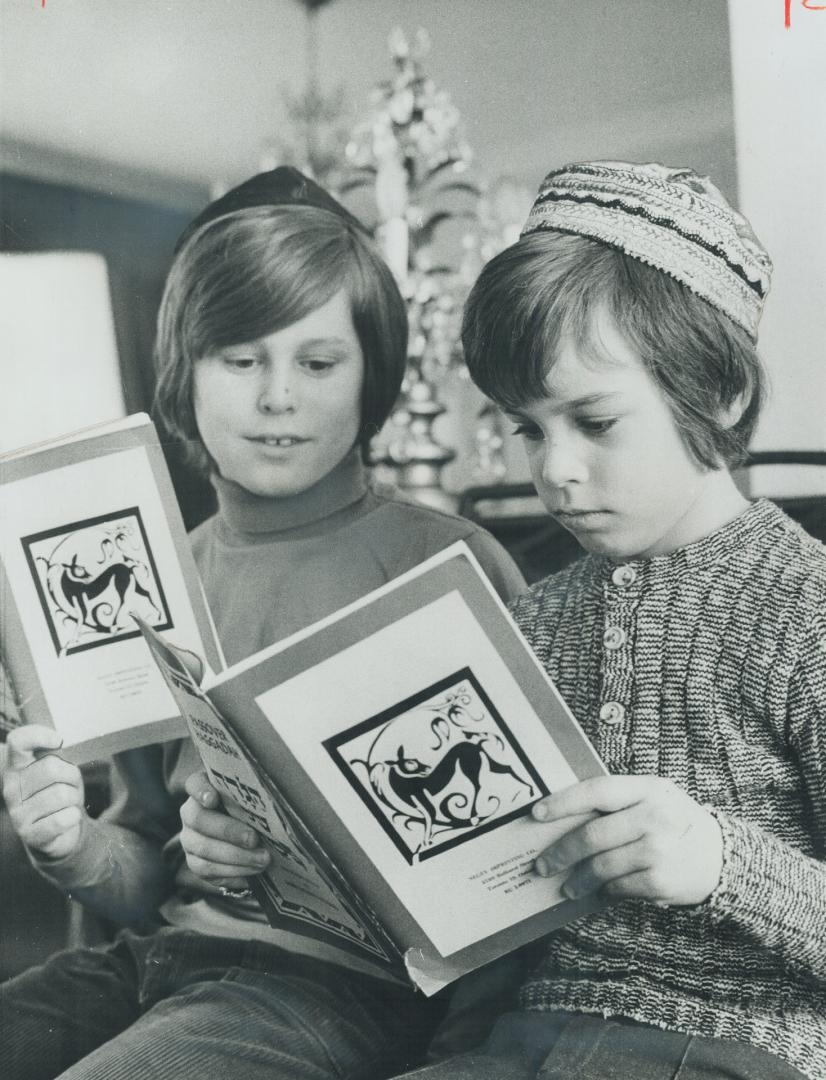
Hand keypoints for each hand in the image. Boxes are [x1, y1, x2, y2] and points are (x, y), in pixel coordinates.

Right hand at [2, 725, 85, 858]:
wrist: (58, 832)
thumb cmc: (59, 793)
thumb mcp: (58, 769)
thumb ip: (54, 754)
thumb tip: (57, 742)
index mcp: (16, 767)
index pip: (18, 741)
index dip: (39, 735)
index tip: (59, 741)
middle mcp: (10, 789)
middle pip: (51, 768)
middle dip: (71, 776)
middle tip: (69, 786)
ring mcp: (18, 814)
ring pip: (61, 795)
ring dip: (74, 799)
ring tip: (67, 805)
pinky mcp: (29, 835)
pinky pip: (62, 819)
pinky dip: (73, 817)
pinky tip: (67, 819)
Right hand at [180, 770, 269, 891]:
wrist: (244, 836)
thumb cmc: (251, 809)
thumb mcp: (252, 799)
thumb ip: (255, 797)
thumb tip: (276, 806)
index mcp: (202, 789)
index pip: (194, 784)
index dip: (201, 791)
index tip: (213, 799)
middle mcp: (190, 813)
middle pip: (200, 820)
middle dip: (229, 831)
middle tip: (254, 839)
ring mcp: (189, 839)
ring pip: (204, 850)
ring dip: (236, 857)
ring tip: (262, 859)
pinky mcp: (195, 863)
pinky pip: (209, 871)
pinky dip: (234, 872)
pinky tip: (253, 871)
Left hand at [532, 775, 722, 906]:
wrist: (723, 857)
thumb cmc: (674, 823)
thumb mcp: (653, 798)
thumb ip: (616, 803)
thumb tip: (561, 819)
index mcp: (648, 789)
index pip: (596, 791)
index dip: (562, 803)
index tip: (536, 815)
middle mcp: (655, 817)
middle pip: (593, 835)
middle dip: (561, 852)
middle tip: (542, 864)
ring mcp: (660, 850)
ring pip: (601, 866)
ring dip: (577, 879)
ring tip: (566, 886)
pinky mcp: (662, 882)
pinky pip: (618, 888)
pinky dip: (603, 892)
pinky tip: (597, 893)